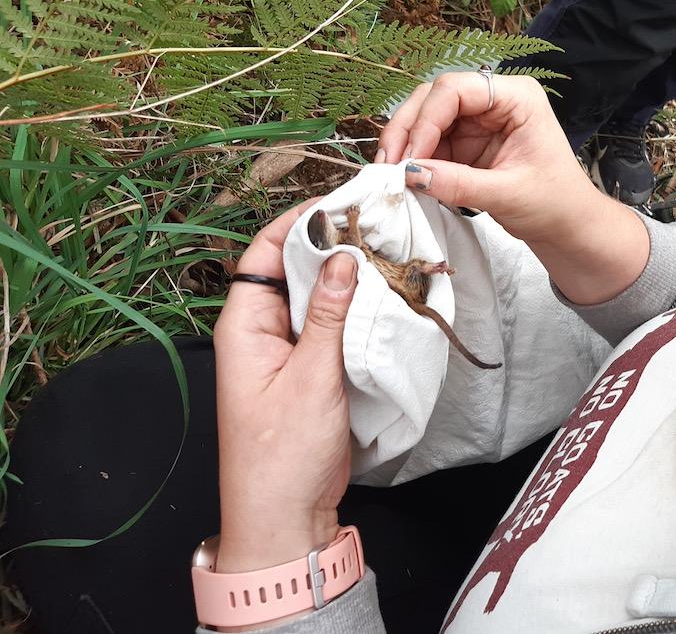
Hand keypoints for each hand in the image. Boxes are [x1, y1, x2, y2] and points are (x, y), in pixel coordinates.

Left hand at [213, 200, 357, 573]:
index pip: (265, 253)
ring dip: (345, 277)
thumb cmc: (284, 455)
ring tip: (385, 251)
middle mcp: (260, 332)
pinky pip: (328, 326)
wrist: (285, 519)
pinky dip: (352, 309)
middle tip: (375, 223)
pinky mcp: (308, 370)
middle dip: (330, 244)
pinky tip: (382, 297)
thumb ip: (328, 316)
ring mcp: (285, 352)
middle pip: (291, 270)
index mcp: (244, 327)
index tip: (341, 203)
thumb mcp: (311, 379)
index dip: (299, 222)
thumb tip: (343, 258)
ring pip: (314, 297)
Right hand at [378, 71, 600, 246]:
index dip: (427, 119)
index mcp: (516, 97)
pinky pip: (429, 142)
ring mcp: (477, 121)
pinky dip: (413, 158)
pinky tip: (403, 177)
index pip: (457, 89)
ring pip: (425, 117)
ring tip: (390, 173)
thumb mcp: (507, 194)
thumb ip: (458, 183)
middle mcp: (494, 101)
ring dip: (404, 143)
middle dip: (408, 129)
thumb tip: (409, 174)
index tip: (411, 157)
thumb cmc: (555, 204)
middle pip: (434, 97)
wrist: (567, 226)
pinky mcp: (465, 143)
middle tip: (389, 165)